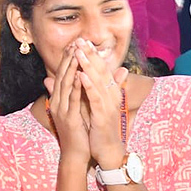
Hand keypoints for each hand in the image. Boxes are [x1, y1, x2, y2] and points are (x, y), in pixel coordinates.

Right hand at [42, 44, 90, 162]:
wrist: (76, 154)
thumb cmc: (78, 132)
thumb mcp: (75, 109)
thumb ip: (73, 94)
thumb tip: (69, 81)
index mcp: (58, 99)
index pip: (62, 74)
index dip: (68, 58)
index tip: (75, 43)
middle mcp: (57, 102)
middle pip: (62, 75)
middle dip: (69, 58)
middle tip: (75, 41)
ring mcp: (61, 110)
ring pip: (66, 84)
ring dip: (71, 67)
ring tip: (77, 52)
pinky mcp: (69, 118)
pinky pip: (72, 99)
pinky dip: (76, 86)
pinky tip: (80, 75)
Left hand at [71, 38, 129, 167]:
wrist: (108, 151)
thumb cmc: (99, 128)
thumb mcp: (93, 106)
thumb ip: (89, 89)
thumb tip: (82, 74)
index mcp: (109, 92)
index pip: (101, 69)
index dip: (92, 55)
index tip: (82, 41)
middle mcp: (111, 95)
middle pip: (101, 71)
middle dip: (90, 54)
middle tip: (80, 39)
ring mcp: (108, 105)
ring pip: (98, 81)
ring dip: (88, 65)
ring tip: (79, 51)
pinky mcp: (103, 115)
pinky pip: (96, 98)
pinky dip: (89, 85)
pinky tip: (81, 75)